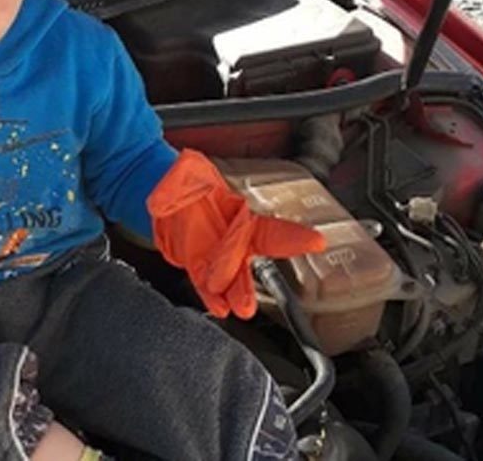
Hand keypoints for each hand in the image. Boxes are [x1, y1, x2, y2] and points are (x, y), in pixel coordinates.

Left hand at [147, 149, 325, 318]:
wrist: (165, 197)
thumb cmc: (187, 183)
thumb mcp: (193, 179)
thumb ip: (193, 183)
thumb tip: (188, 173)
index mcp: (242, 216)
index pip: (272, 228)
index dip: (295, 236)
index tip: (317, 242)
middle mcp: (234, 239)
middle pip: (245, 260)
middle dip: (247, 279)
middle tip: (250, 300)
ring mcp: (217, 255)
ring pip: (230, 277)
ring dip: (236, 294)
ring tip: (241, 309)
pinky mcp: (199, 266)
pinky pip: (206, 283)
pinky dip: (212, 296)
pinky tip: (220, 308)